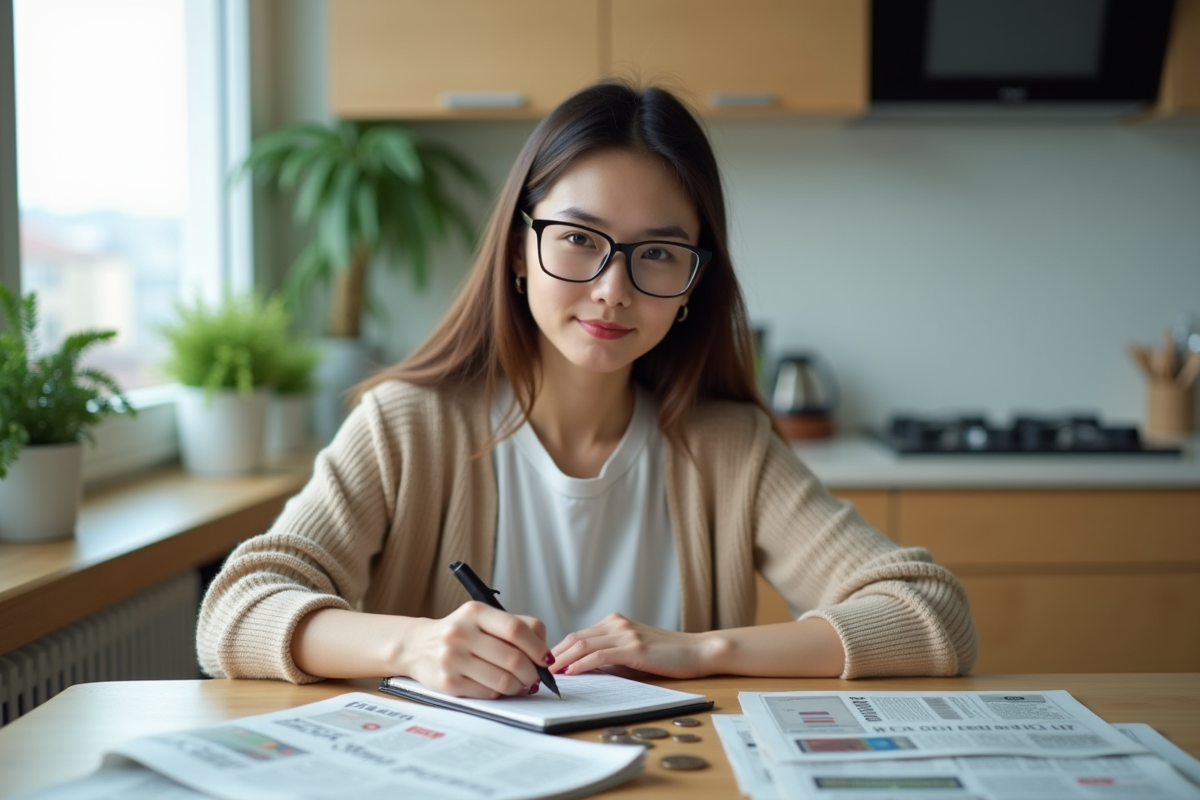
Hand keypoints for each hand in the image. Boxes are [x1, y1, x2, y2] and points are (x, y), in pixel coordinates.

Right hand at [400, 602, 552, 698]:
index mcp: (475, 612)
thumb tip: (545, 653)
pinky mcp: (447, 683)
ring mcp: (452, 659)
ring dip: (519, 686)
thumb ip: (516, 627)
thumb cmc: (460, 632)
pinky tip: (497, 687)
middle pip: (513, 658)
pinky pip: (487, 693)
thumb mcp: (483, 618)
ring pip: (503, 680)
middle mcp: (461, 633)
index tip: (545, 658)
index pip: (516, 630)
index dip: (538, 647)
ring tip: (519, 684)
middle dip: (531, 672)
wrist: (417, 646)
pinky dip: (499, 693)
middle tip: (535, 677)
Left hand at [549, 613, 708, 678]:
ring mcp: (625, 633)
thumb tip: (581, 670)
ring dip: (562, 660)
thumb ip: (609, 657)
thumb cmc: (667, 656)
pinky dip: (581, 664)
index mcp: (614, 622)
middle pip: (575, 637)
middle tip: (538, 670)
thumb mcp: (633, 653)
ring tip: (548, 673)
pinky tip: (571, 673)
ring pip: (583, 644)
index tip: (544, 665)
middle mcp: (617, 623)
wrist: (697, 651)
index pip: (577, 635)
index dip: (558, 650)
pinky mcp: (633, 647)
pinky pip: (599, 655)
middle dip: (554, 655)